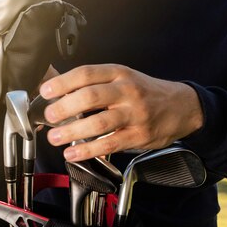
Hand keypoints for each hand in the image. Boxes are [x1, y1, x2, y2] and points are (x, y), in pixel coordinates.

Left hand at [39, 64, 203, 160]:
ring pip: (99, 122)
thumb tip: (59, 90)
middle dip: (65, 107)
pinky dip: (88, 150)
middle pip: (91, 96)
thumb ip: (96, 83)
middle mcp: (127, 91)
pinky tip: (73, 153)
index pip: (87, 73)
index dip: (63, 82)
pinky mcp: (138, 135)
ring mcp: (134, 114)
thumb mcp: (124, 78)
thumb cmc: (146, 93)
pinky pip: (109, 144)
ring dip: (72, 131)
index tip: (46, 91)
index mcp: (120, 73)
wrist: (181, 107)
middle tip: (49, 116)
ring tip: (55, 137)